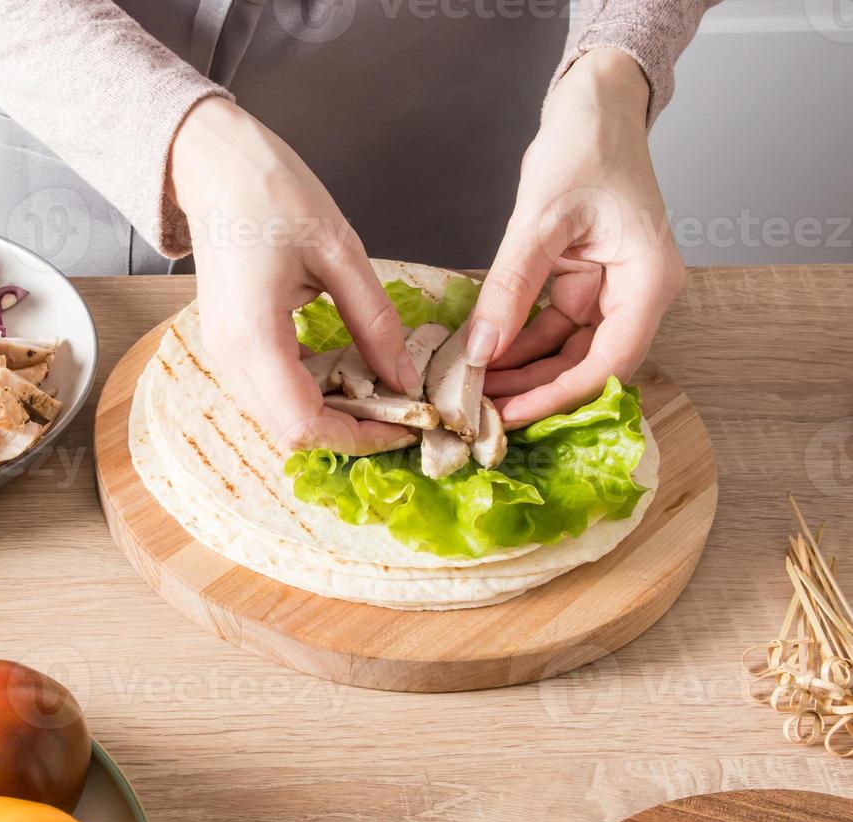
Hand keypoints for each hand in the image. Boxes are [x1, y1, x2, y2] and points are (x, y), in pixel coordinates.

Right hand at [167, 97, 416, 454]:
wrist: (214, 167)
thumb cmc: (273, 194)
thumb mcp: (341, 252)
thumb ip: (375, 322)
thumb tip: (406, 380)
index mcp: (254, 335)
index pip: (305, 423)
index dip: (360, 437)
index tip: (408, 424)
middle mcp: (229, 357)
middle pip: (289, 431)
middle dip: (349, 431)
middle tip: (402, 412)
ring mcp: (221, 354)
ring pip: (278, 418)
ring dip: (330, 416)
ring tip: (381, 393)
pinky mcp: (227, 345)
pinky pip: (270, 392)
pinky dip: (310, 395)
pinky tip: (347, 374)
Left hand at [468, 48, 686, 427]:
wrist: (596, 104)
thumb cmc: (586, 146)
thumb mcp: (540, 220)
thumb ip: (511, 288)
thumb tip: (482, 349)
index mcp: (649, 283)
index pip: (607, 363)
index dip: (557, 397)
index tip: (509, 417)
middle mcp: (638, 293)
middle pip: (588, 365)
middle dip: (533, 390)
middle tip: (478, 410)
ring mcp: (612, 289)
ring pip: (566, 350)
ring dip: (521, 370)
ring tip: (472, 387)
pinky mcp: (586, 281)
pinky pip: (552, 326)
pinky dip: (518, 340)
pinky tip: (482, 354)